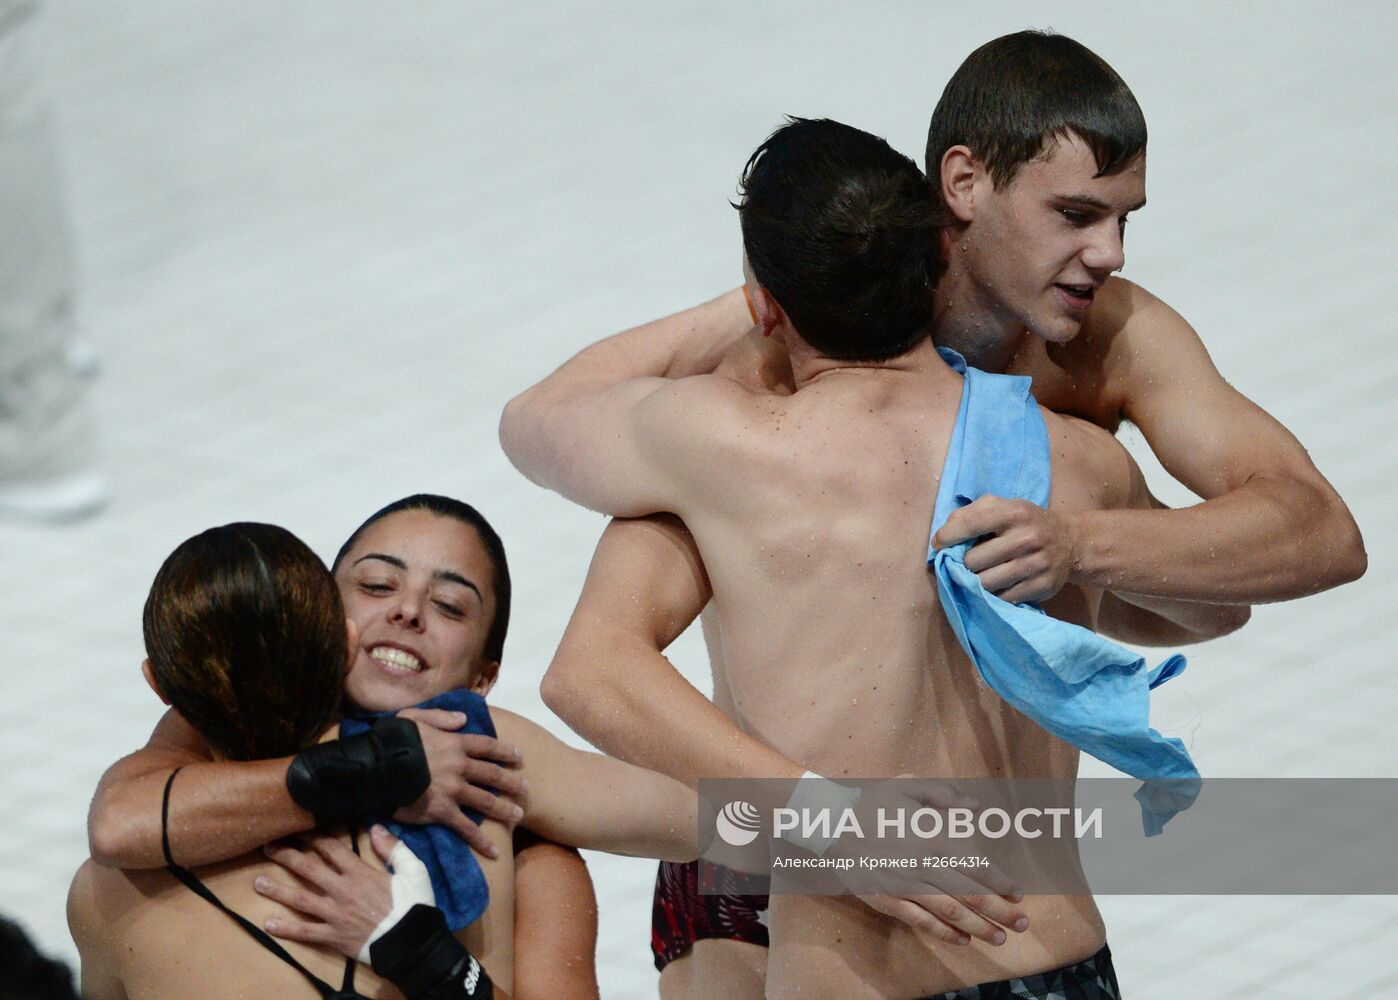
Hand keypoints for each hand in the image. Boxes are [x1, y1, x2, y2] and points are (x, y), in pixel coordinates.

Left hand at [257, 826, 406, 958]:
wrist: (410, 942)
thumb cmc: (414, 905)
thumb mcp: (414, 870)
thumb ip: (394, 848)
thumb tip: (376, 826)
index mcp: (360, 873)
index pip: (331, 849)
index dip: (313, 837)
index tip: (298, 828)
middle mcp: (342, 891)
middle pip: (309, 869)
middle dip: (287, 856)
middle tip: (269, 847)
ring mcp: (334, 915)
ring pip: (300, 899)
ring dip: (278, 890)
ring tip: (257, 882)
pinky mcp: (332, 936)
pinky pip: (305, 932)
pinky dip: (286, 929)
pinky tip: (268, 924)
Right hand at [394, 707, 526, 858]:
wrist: (377, 766)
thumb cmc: (392, 740)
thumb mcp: (415, 717)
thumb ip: (441, 717)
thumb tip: (463, 720)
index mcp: (454, 744)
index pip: (487, 746)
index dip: (505, 751)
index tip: (519, 756)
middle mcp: (460, 767)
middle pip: (493, 775)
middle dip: (512, 782)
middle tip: (526, 788)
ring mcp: (453, 791)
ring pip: (486, 801)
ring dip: (504, 809)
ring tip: (518, 814)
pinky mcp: (443, 812)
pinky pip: (466, 829)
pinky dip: (481, 841)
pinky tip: (494, 851)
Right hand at [827, 778, 1027, 946]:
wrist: (829, 821)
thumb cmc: (870, 801)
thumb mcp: (908, 786)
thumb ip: (944, 796)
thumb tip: (975, 806)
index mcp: (932, 837)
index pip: (976, 865)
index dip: (1000, 882)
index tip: (1019, 893)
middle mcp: (923, 865)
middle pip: (970, 894)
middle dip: (1000, 911)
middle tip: (1023, 923)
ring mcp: (904, 885)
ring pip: (950, 912)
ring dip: (979, 927)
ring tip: (1000, 938)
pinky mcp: (887, 900)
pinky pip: (920, 921)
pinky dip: (943, 933)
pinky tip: (962, 940)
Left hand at [933, 496, 1079, 604]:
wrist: (1069, 542)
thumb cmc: (1025, 522)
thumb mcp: (1002, 506)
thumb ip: (970, 513)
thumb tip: (942, 535)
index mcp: (1014, 512)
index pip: (971, 524)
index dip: (948, 536)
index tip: (938, 545)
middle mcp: (1027, 537)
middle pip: (974, 560)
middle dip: (964, 563)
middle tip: (966, 562)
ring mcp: (1036, 564)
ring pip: (985, 583)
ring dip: (975, 582)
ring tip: (977, 575)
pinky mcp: (1041, 586)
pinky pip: (1002, 598)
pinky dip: (992, 595)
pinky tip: (995, 586)